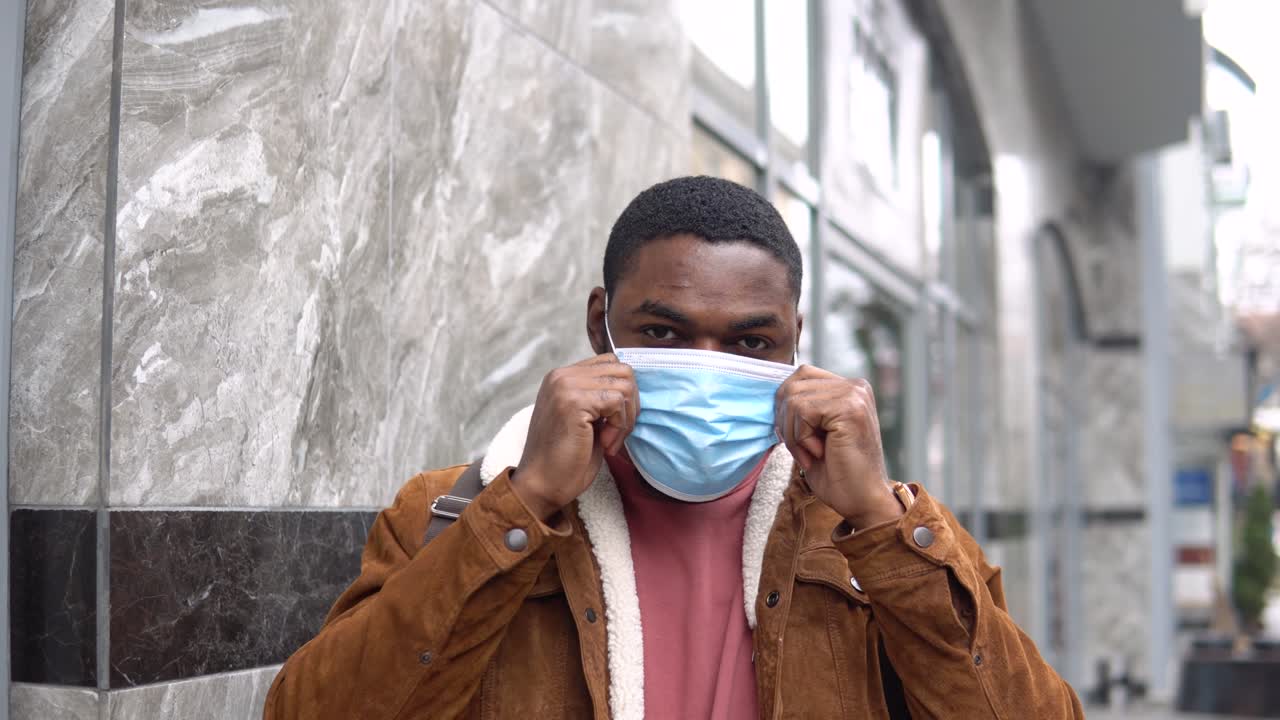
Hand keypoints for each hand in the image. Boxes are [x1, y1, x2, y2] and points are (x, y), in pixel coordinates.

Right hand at [512, 354, 637, 520]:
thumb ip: (600, 398)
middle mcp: (561, 376)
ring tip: (610, 441)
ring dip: (625, 418)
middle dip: (631, 404)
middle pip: (622, 370)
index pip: (610, 363)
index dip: (624, 392)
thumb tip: (632, 389)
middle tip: (618, 433)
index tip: (616, 422)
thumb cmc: (565, 459)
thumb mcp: (586, 419)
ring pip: (624, 385)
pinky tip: (606, 444)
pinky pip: (617, 401)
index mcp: (562, 377)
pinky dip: (619, 426)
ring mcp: (566, 386)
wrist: (541, 485)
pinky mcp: (573, 402)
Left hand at [774, 366, 902, 528]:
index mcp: (849, 388)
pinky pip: (802, 412)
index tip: (794, 436)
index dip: (786, 405)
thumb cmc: (837, 472)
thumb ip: (801, 407)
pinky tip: (818, 453)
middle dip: (786, 421)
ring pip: (794, 399)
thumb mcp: (814, 432)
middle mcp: (855, 386)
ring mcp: (854, 394)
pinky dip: (801, 439)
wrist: (861, 501)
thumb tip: (773, 394)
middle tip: (802, 449)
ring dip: (793, 434)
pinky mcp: (850, 408)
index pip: (801, 375)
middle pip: (793, 385)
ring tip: (812, 454)